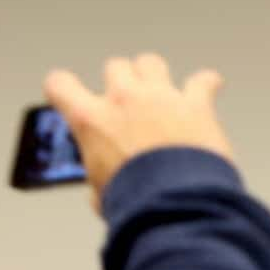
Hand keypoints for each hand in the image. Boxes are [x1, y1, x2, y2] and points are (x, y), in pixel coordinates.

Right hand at [43, 53, 232, 203]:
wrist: (179, 206)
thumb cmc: (140, 204)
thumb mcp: (103, 194)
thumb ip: (100, 177)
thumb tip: (104, 188)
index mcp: (92, 120)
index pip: (61, 84)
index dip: (64, 88)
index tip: (69, 92)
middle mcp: (124, 100)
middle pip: (116, 68)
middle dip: (122, 81)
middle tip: (129, 100)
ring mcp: (161, 98)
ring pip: (151, 63)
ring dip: (154, 75)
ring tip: (161, 92)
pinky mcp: (196, 105)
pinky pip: (202, 82)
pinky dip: (206, 83)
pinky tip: (209, 86)